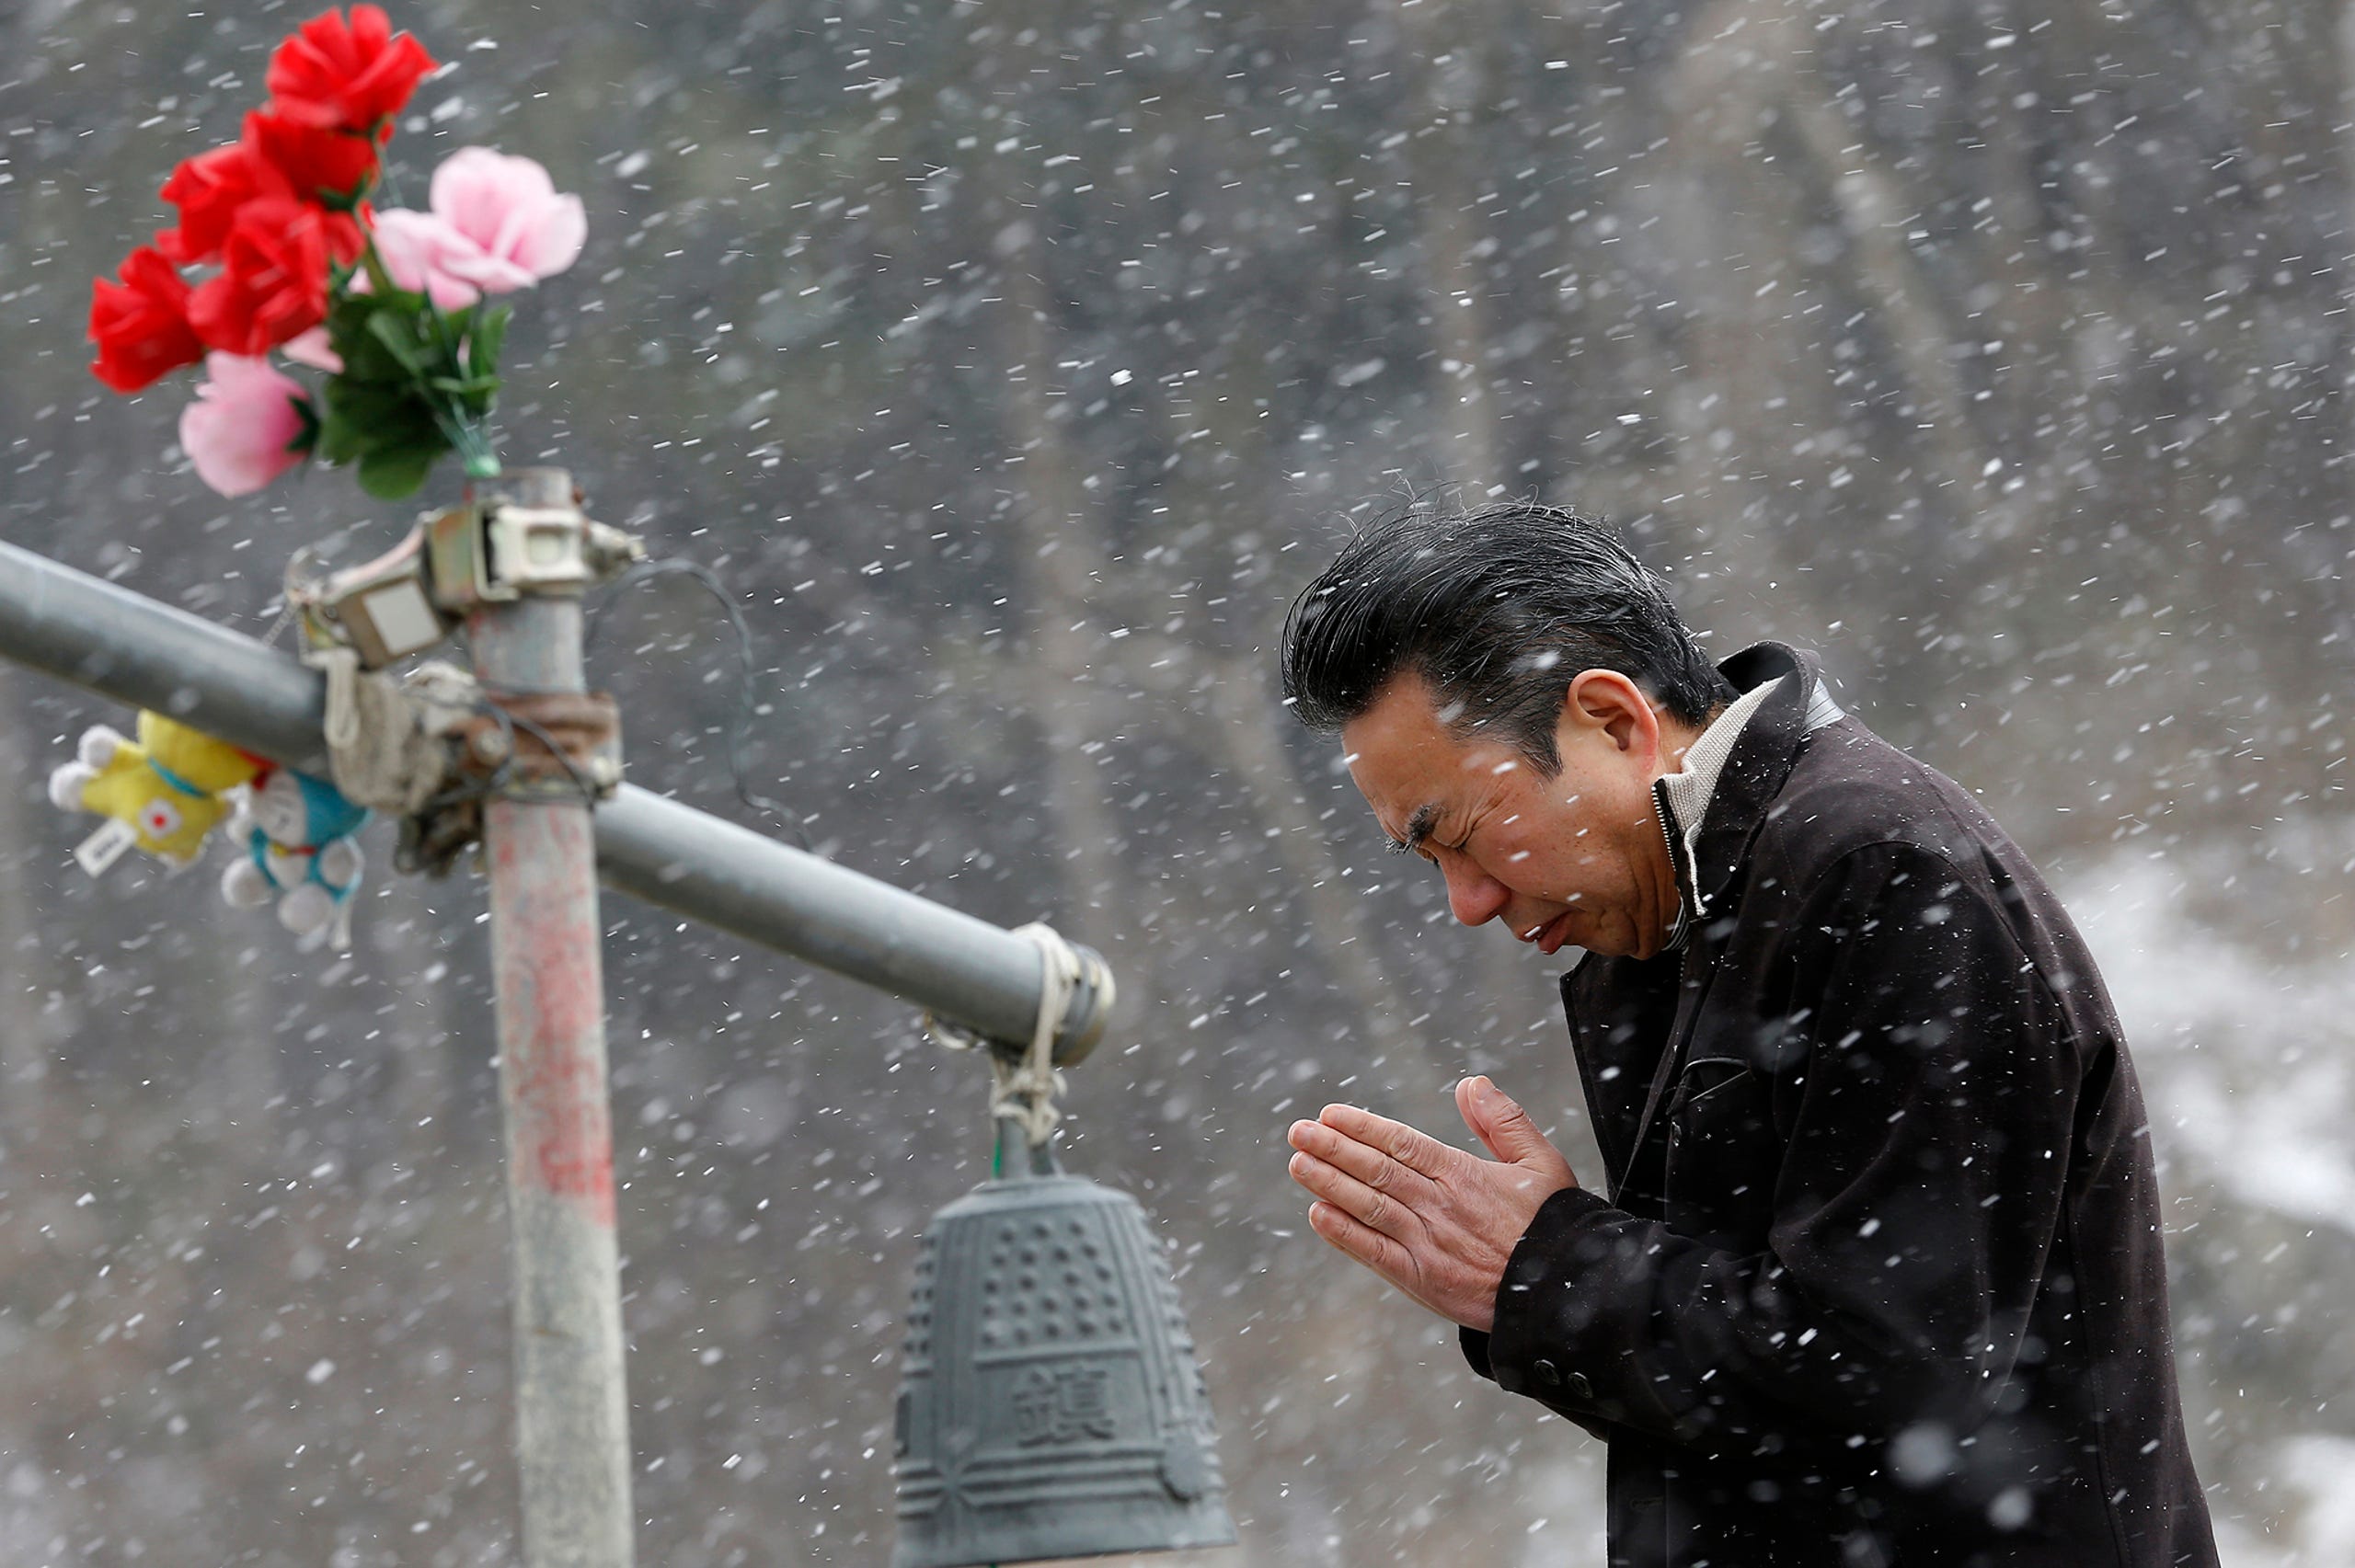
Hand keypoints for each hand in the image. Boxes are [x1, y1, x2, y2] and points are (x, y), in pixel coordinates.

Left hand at [1286, 1076, 1576, 1332]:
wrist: (1564, 1294)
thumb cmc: (1554, 1225)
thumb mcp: (1542, 1162)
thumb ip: (1504, 1121)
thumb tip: (1470, 1084)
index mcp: (1465, 1176)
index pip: (1402, 1143)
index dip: (1363, 1127)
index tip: (1330, 1113)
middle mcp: (1440, 1207)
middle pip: (1376, 1170)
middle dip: (1333, 1148)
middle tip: (1298, 1131)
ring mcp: (1428, 1245)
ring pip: (1369, 1207)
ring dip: (1329, 1183)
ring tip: (1298, 1162)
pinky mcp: (1423, 1281)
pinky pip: (1375, 1253)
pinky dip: (1343, 1234)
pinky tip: (1318, 1214)